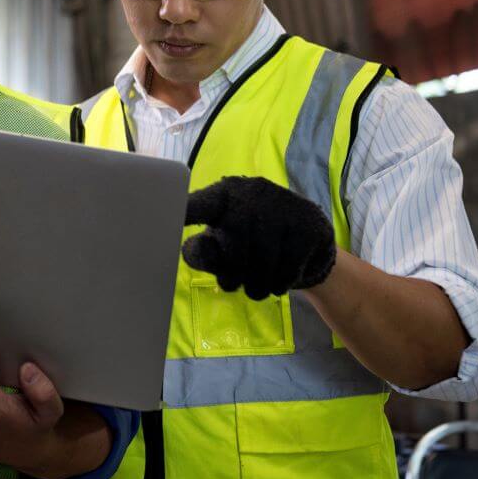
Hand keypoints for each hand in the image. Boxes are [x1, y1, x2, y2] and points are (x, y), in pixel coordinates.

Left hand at [182, 176, 336, 300]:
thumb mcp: (221, 248)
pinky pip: (288, 269)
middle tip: (233, 282)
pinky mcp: (309, 225)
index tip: (168, 216)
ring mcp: (285, 205)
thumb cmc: (250, 246)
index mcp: (223, 195)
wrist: (305, 247)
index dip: (184, 211)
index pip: (200, 204)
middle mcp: (254, 192)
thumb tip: (194, 249)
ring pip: (263, 262)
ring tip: (256, 285)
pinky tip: (279, 279)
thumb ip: (203, 252)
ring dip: (256, 286)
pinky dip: (280, 284)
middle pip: (234, 245)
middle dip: (232, 274)